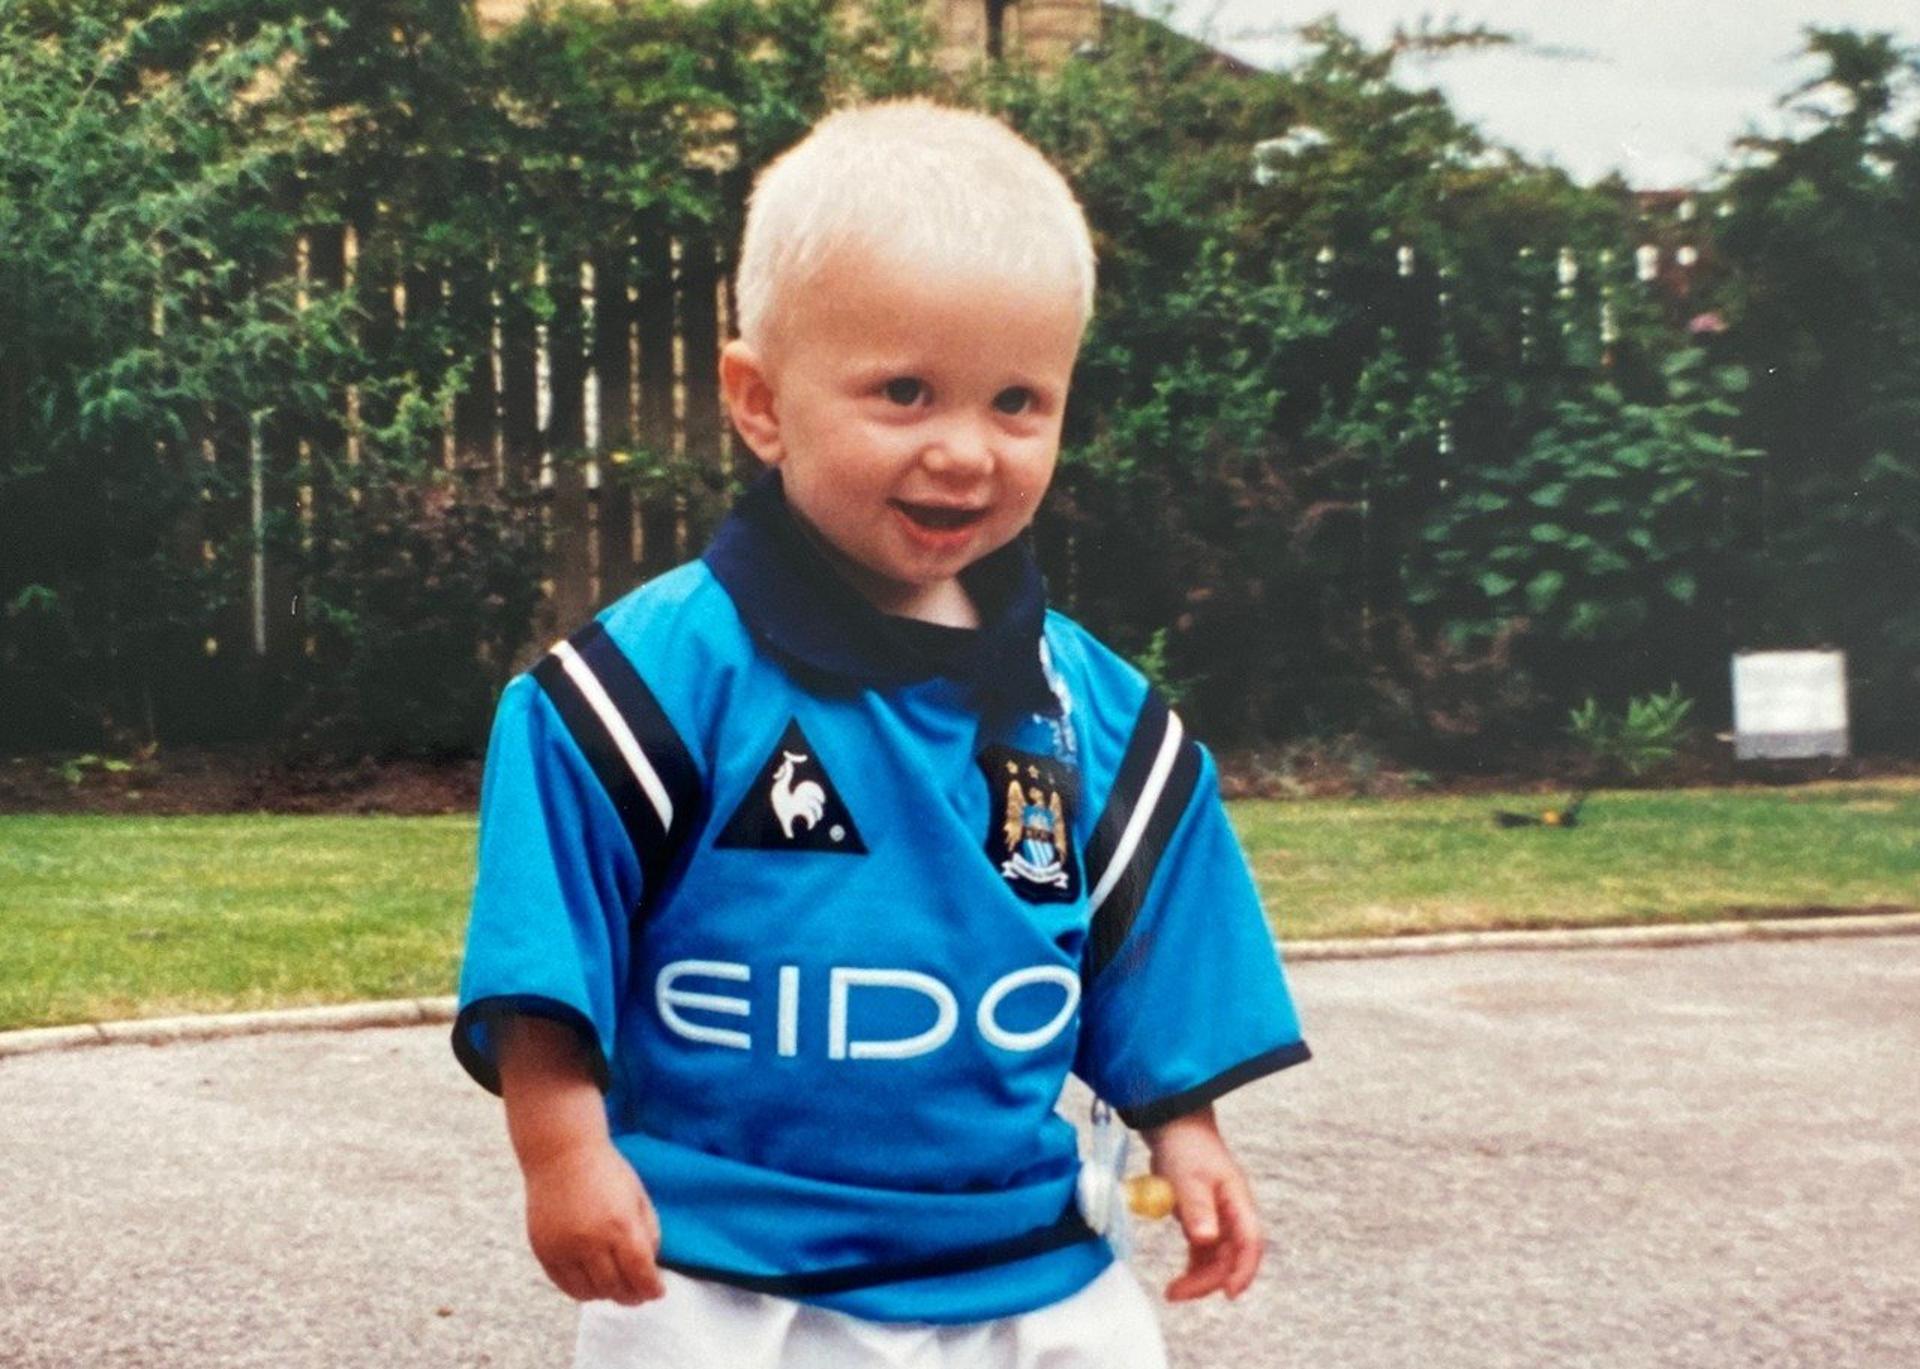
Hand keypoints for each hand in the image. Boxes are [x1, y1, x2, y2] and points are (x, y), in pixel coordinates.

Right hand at [495, 1014, 664, 1306]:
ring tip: (615, 1288)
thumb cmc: (607, 1172)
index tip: (658, 1292)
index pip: (641, 1274)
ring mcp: (564, 1248)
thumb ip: (649, 1233)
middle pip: (615, 1288)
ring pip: (590, 1293)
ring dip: (606, 1295)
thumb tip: (650, 1269)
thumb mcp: (638, 1197)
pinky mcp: (544, 1251)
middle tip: (638, 1295)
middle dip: (631, 1296)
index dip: (652, 1289)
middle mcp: (591, 1240)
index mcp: (621, 1225)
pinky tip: (592, 1283)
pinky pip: (564, 1285)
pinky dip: (581, 1290)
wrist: (562, 1153)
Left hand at [1142, 1105, 1263, 1301]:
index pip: (1250, 1242)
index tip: (1230, 1293)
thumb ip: (1197, 1208)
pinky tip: (1179, 1277)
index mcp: (1237, 1202)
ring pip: (1216, 1258)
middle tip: (1177, 1293)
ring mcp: (1218, 1217)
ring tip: (1173, 1291)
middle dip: (1208, 1280)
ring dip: (1199, 1277)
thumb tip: (1206, 1240)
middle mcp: (1232, 1213)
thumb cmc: (1186, 1146)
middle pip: (1230, 1257)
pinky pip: (1202, 1251)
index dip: (1244, 1270)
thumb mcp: (1189, 1177)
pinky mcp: (1202, 1218)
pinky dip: (1192, 1265)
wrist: (1173, 1125)